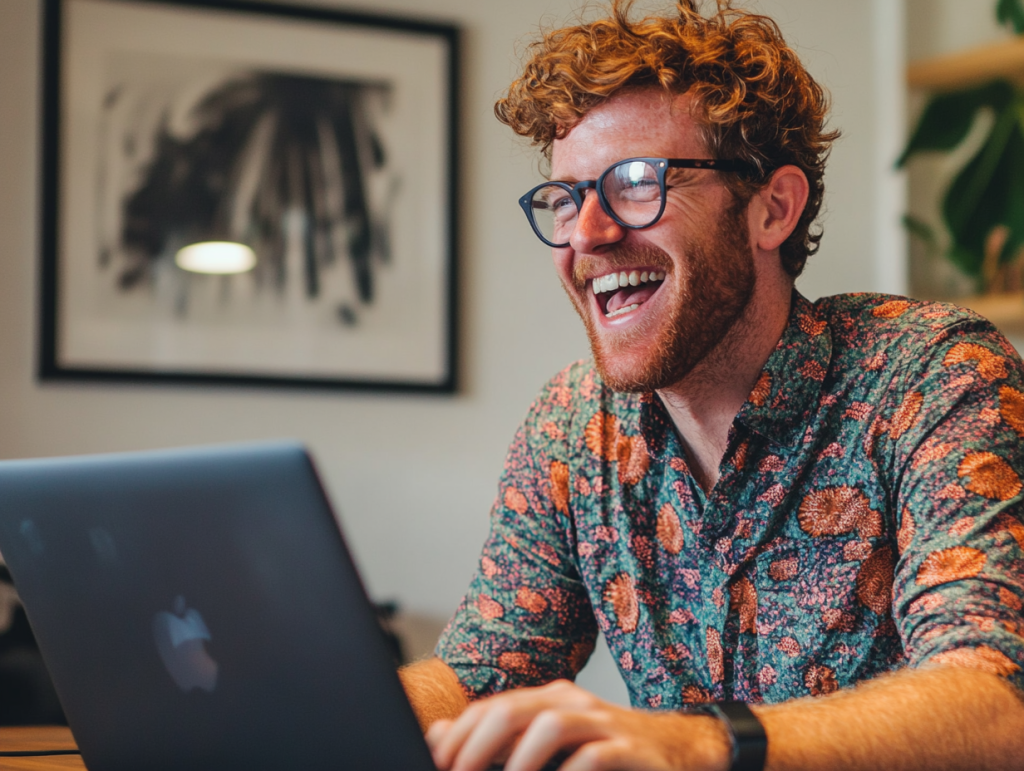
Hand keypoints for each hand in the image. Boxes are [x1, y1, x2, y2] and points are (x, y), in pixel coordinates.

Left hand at [425, 679, 731, 770]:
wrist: (679, 750)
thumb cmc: (606, 755)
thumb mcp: (550, 748)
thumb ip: (502, 742)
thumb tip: (438, 738)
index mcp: (547, 700)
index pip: (490, 708)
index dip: (458, 736)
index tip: (435, 762)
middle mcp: (571, 703)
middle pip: (512, 709)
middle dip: (475, 745)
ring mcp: (603, 722)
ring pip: (551, 724)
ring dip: (518, 760)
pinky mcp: (630, 748)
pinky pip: (596, 755)